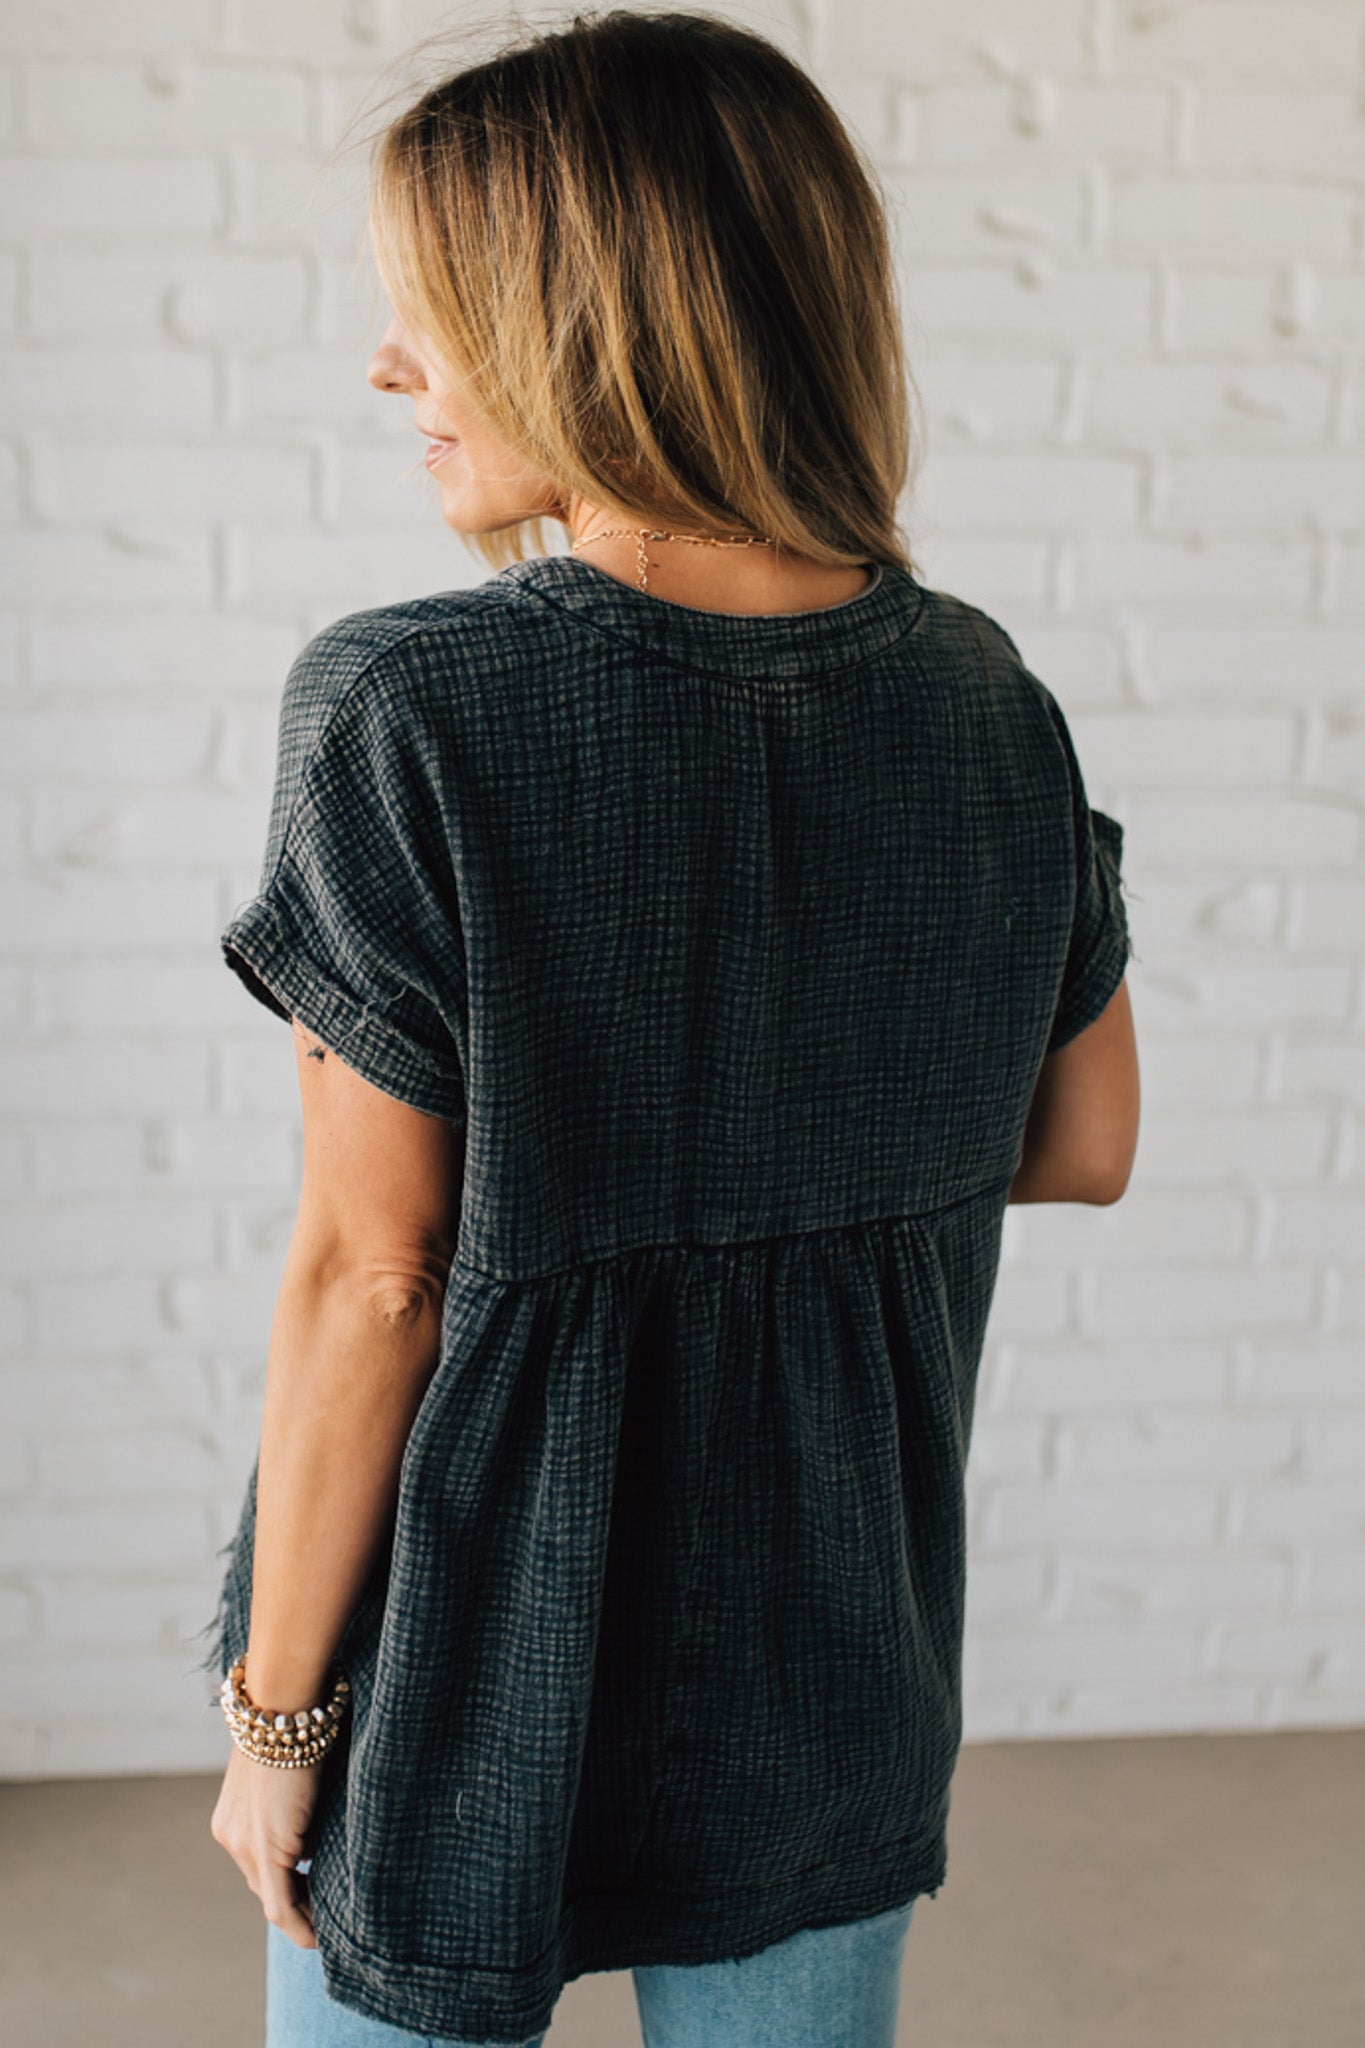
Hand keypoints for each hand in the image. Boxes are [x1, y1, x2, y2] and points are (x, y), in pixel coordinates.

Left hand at [210, 1740, 322, 1947]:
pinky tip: (316, 1935)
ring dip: (298, 1913)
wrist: (282, 1708)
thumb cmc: (292, 1728)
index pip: (258, 1863)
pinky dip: (297, 1923)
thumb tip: (315, 1832)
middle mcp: (231, 1837)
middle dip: (293, 1901)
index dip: (285, 1881)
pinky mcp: (267, 1848)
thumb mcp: (288, 1773)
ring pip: (271, 1896)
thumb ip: (293, 1806)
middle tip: (323, 1914)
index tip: (310, 1892)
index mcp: (232, 1819)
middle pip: (262, 1884)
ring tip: (324, 1925)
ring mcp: (245, 1845)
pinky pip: (280, 1902)